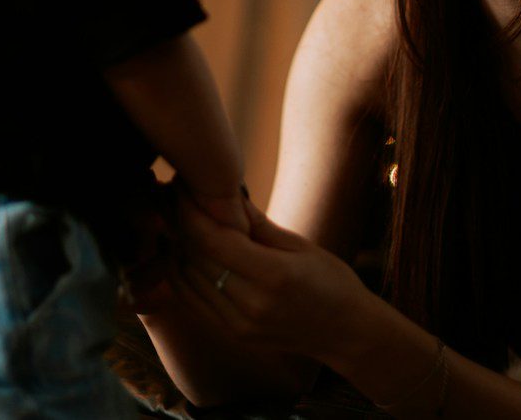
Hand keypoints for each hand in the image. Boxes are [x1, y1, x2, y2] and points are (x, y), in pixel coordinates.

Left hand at [173, 195, 368, 361]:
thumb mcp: (300, 244)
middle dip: (178, 222)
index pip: (212, 240)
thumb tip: (223, 192)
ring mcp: (238, 324)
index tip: (182, 185)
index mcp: (273, 276)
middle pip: (194, 258)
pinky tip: (182, 249)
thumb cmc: (332, 281)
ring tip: (174, 217)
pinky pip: (192, 299)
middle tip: (173, 194)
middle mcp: (250, 305)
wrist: (347, 333)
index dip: (190, 210)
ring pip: (186, 279)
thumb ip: (256, 223)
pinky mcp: (232, 334)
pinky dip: (181, 272)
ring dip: (175, 246)